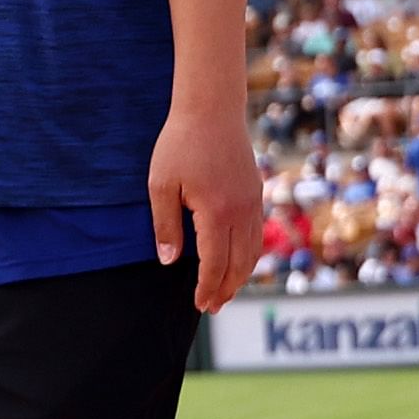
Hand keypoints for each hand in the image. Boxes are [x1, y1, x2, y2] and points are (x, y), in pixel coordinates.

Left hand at [148, 100, 260, 310]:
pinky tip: (237, 262)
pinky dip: (249, 255)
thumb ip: (166, 226)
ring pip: (253, 251)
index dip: (207, 287)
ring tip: (225, 292)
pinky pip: (257, 234)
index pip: (215, 263)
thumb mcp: (161, 185)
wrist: (212, 110)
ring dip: (241, 276)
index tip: (199, 305)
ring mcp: (253, 203)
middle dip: (226, 289)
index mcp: (217, 213)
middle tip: (211, 308)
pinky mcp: (256, 194)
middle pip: (239, 264)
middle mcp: (242, 212)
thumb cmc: (179, 144)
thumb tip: (170, 262)